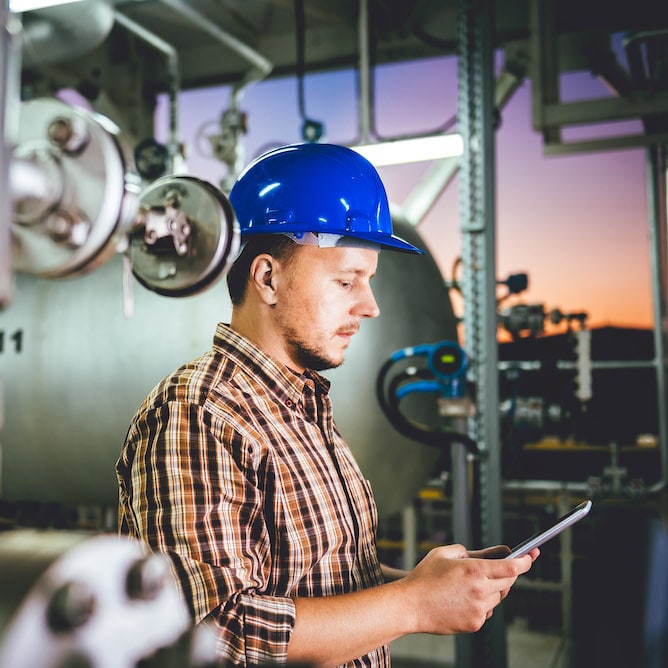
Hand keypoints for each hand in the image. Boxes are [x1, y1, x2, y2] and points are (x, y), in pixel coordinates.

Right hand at [397, 543, 535, 634]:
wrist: (411, 606)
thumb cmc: (424, 577)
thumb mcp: (444, 553)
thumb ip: (468, 550)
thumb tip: (490, 553)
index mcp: (474, 570)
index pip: (512, 567)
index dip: (525, 561)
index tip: (532, 556)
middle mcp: (481, 591)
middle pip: (509, 582)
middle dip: (509, 573)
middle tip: (500, 568)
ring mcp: (479, 610)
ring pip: (499, 597)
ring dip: (493, 589)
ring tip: (469, 585)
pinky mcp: (475, 623)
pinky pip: (487, 611)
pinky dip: (482, 604)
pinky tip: (463, 599)